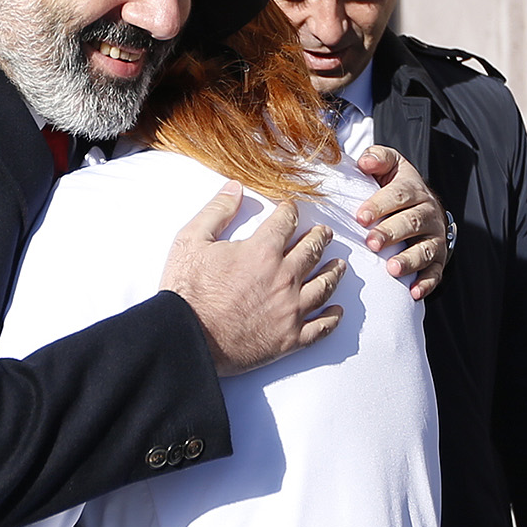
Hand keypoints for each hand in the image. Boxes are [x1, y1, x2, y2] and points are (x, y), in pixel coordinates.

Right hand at [159, 181, 346, 376]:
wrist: (187, 339)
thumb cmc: (186, 293)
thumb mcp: (191, 241)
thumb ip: (217, 211)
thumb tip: (234, 188)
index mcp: (262, 252)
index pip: (286, 223)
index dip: (290, 212)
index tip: (292, 210)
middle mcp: (284, 278)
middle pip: (312, 251)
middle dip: (319, 238)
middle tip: (325, 234)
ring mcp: (290, 310)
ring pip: (323, 286)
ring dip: (334, 273)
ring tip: (339, 266)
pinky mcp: (290, 339)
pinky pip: (321, 327)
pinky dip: (332, 318)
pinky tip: (337, 311)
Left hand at [355, 146, 446, 299]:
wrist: (423, 205)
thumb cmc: (396, 186)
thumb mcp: (390, 166)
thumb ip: (378, 158)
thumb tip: (365, 161)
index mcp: (414, 189)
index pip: (400, 195)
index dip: (380, 205)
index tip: (361, 216)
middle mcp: (429, 213)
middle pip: (412, 222)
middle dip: (391, 233)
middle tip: (372, 243)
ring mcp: (435, 237)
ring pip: (425, 249)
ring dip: (409, 260)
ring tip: (392, 269)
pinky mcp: (438, 259)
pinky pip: (435, 272)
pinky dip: (426, 283)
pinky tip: (413, 292)